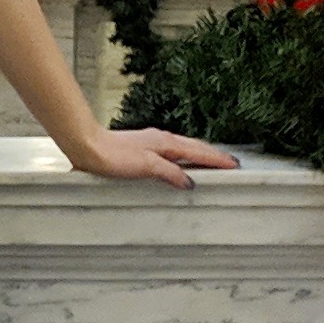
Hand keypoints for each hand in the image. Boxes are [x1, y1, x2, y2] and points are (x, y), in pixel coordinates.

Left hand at [72, 125, 239, 188]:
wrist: (89, 147)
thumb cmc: (114, 156)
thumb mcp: (146, 166)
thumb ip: (170, 173)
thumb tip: (191, 181)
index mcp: (166, 142)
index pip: (199, 152)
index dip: (218, 160)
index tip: (234, 165)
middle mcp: (162, 140)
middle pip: (195, 147)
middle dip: (214, 156)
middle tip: (231, 163)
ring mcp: (153, 143)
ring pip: (184, 148)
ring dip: (201, 155)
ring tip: (213, 163)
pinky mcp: (143, 149)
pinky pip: (173, 152)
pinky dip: (185, 157)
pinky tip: (182, 163)